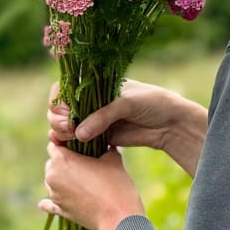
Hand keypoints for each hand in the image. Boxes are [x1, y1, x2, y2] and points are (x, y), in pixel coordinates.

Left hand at [39, 142, 144, 229]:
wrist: (118, 216)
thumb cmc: (115, 184)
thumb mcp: (113, 158)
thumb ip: (105, 148)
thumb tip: (106, 144)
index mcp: (62, 160)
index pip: (55, 144)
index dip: (66, 143)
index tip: (77, 145)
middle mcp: (52, 176)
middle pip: (52, 162)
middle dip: (64, 161)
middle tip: (82, 162)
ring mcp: (54, 195)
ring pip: (52, 181)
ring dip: (61, 179)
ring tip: (79, 179)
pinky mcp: (59, 210)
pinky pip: (49, 203)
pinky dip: (51, 200)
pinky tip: (54, 199)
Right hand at [47, 79, 207, 176]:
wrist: (171, 124)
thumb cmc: (152, 103)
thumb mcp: (128, 103)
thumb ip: (104, 116)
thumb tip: (79, 134)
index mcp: (96, 84)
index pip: (65, 88)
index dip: (59, 100)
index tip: (66, 111)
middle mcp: (91, 101)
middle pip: (59, 109)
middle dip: (58, 118)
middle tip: (70, 126)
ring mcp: (93, 120)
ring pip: (64, 125)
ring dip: (61, 131)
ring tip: (72, 136)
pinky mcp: (99, 137)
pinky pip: (77, 141)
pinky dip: (68, 143)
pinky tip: (65, 145)